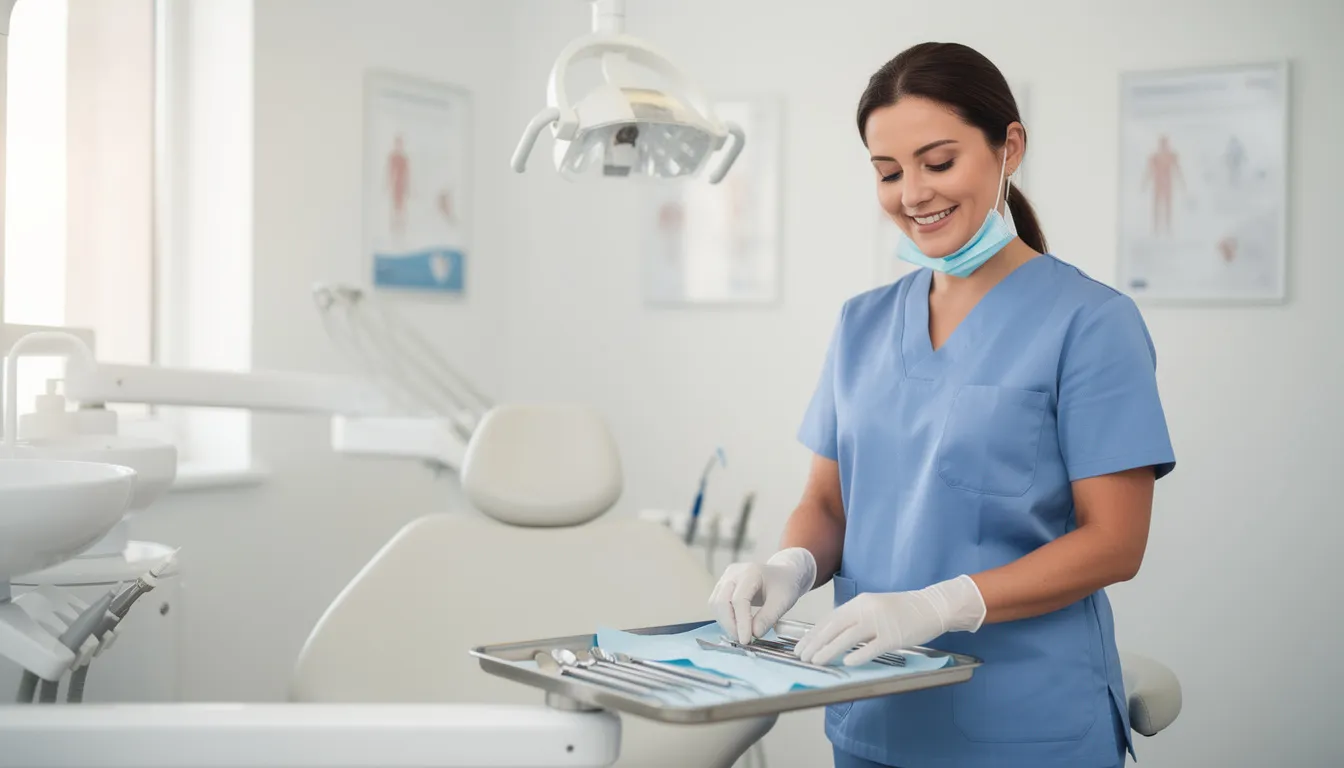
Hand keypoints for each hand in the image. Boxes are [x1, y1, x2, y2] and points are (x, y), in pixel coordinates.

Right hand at [709, 548, 816, 643]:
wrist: (783, 574)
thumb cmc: (784, 585)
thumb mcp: (782, 601)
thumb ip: (768, 617)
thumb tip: (754, 634)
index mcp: (750, 572)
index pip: (739, 600)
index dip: (741, 622)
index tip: (746, 640)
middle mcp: (733, 573)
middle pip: (722, 601)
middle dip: (730, 625)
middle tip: (743, 641)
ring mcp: (726, 578)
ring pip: (716, 604)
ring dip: (725, 623)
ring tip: (741, 634)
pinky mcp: (723, 586)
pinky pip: (717, 604)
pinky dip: (724, 618)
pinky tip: (736, 627)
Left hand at [794, 575, 985, 666]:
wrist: (932, 606)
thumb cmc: (903, 609)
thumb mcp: (874, 607)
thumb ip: (856, 617)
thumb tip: (833, 633)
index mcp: (860, 602)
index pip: (830, 619)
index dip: (813, 633)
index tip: (800, 645)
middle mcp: (867, 610)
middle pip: (834, 627)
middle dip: (815, 642)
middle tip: (801, 656)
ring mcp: (880, 622)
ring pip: (848, 637)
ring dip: (829, 650)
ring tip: (816, 661)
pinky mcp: (894, 636)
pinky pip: (872, 646)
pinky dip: (858, 655)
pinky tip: (846, 663)